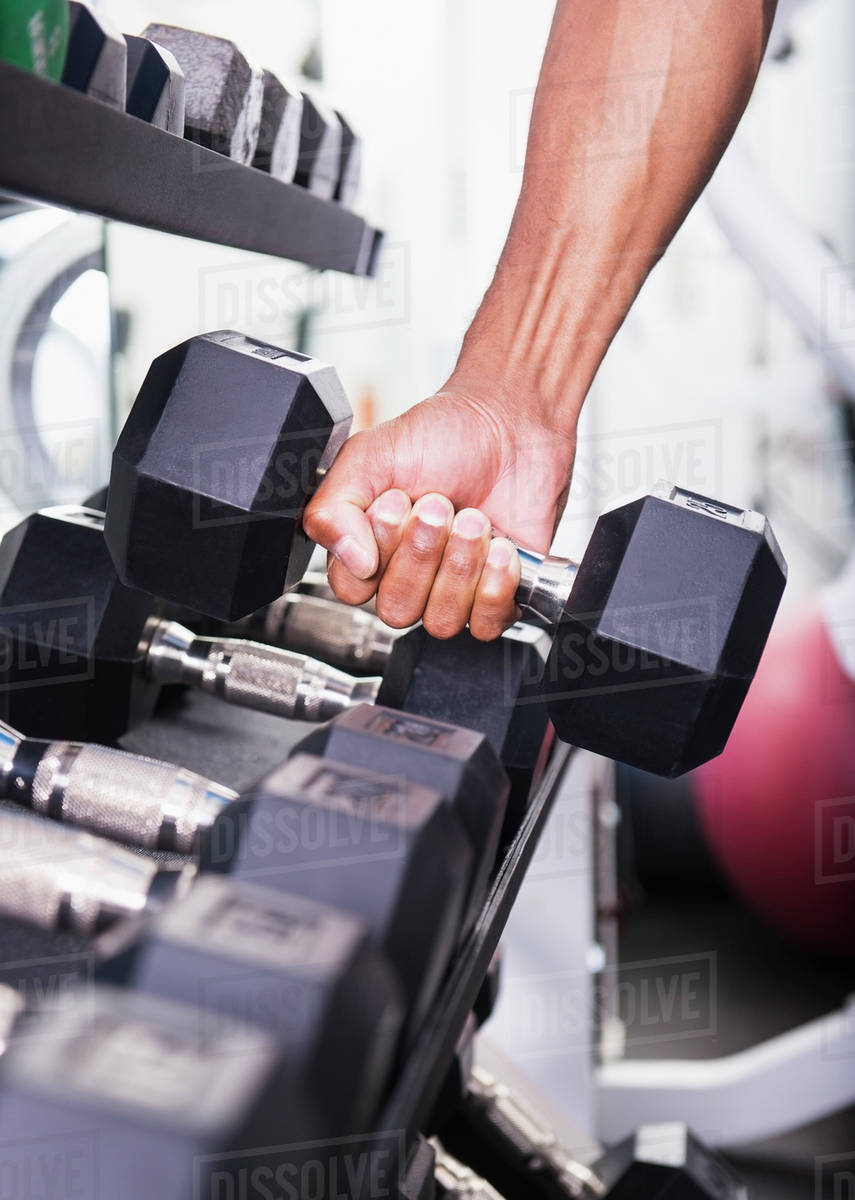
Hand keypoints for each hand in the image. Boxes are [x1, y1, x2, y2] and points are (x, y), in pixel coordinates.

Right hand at [303, 387, 575, 638]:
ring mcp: (452, 588)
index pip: (351, 588)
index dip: (376, 551)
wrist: (510, 424)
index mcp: (367, 546)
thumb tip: (350, 560)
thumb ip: (332, 507)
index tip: (394, 504)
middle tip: (439, 505)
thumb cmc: (444, 436)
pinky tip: (499, 546)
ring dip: (460, 564)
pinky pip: (485, 623)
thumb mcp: (369, 456)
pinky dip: (495, 584)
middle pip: (397, 609)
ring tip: (473, 520)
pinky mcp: (496, 595)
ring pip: (440, 620)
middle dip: (422, 552)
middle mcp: (408, 574)